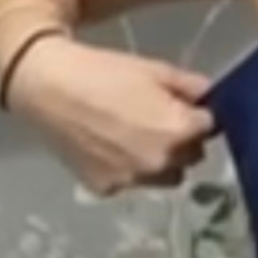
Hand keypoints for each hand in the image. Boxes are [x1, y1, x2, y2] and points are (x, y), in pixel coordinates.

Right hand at [5, 37, 217, 195]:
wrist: (48, 88)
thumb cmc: (102, 71)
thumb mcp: (154, 69)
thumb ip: (190, 85)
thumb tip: (209, 96)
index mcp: (180, 131)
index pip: (210, 127)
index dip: (197, 115)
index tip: (184, 106)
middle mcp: (162, 163)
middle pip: (192, 156)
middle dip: (183, 140)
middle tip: (158, 119)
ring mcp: (134, 180)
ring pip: (165, 176)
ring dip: (161, 161)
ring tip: (135, 137)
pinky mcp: (108, 189)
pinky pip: (131, 182)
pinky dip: (127, 169)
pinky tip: (108, 147)